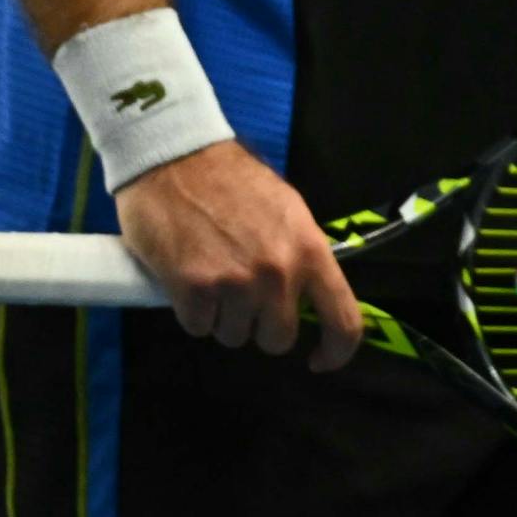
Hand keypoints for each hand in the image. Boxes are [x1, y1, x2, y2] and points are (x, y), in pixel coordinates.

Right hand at [112, 142, 360, 370]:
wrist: (173, 156)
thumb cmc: (231, 180)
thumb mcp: (286, 209)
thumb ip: (300, 253)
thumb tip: (308, 295)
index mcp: (310, 249)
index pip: (343, 320)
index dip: (337, 351)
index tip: (319, 359)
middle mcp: (278, 273)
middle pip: (277, 338)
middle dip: (259, 324)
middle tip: (242, 292)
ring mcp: (235, 284)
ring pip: (234, 336)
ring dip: (222, 317)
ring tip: (211, 275)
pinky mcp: (193, 291)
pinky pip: (199, 327)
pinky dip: (192, 311)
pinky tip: (187, 277)